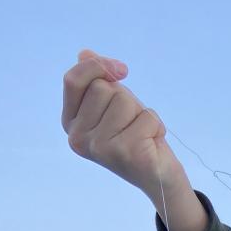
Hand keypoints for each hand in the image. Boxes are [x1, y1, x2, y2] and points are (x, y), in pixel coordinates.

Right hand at [62, 50, 205, 230]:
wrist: (159, 177)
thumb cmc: (135, 137)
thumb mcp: (114, 105)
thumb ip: (98, 81)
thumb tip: (85, 53)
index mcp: (70, 123)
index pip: (72, 80)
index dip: (97, 66)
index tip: (122, 70)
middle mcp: (78, 138)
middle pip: (102, 88)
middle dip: (125, 99)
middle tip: (132, 123)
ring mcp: (100, 148)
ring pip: (124, 101)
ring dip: (141, 113)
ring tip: (142, 134)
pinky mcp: (125, 153)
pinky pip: (146, 117)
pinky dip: (156, 126)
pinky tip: (152, 144)